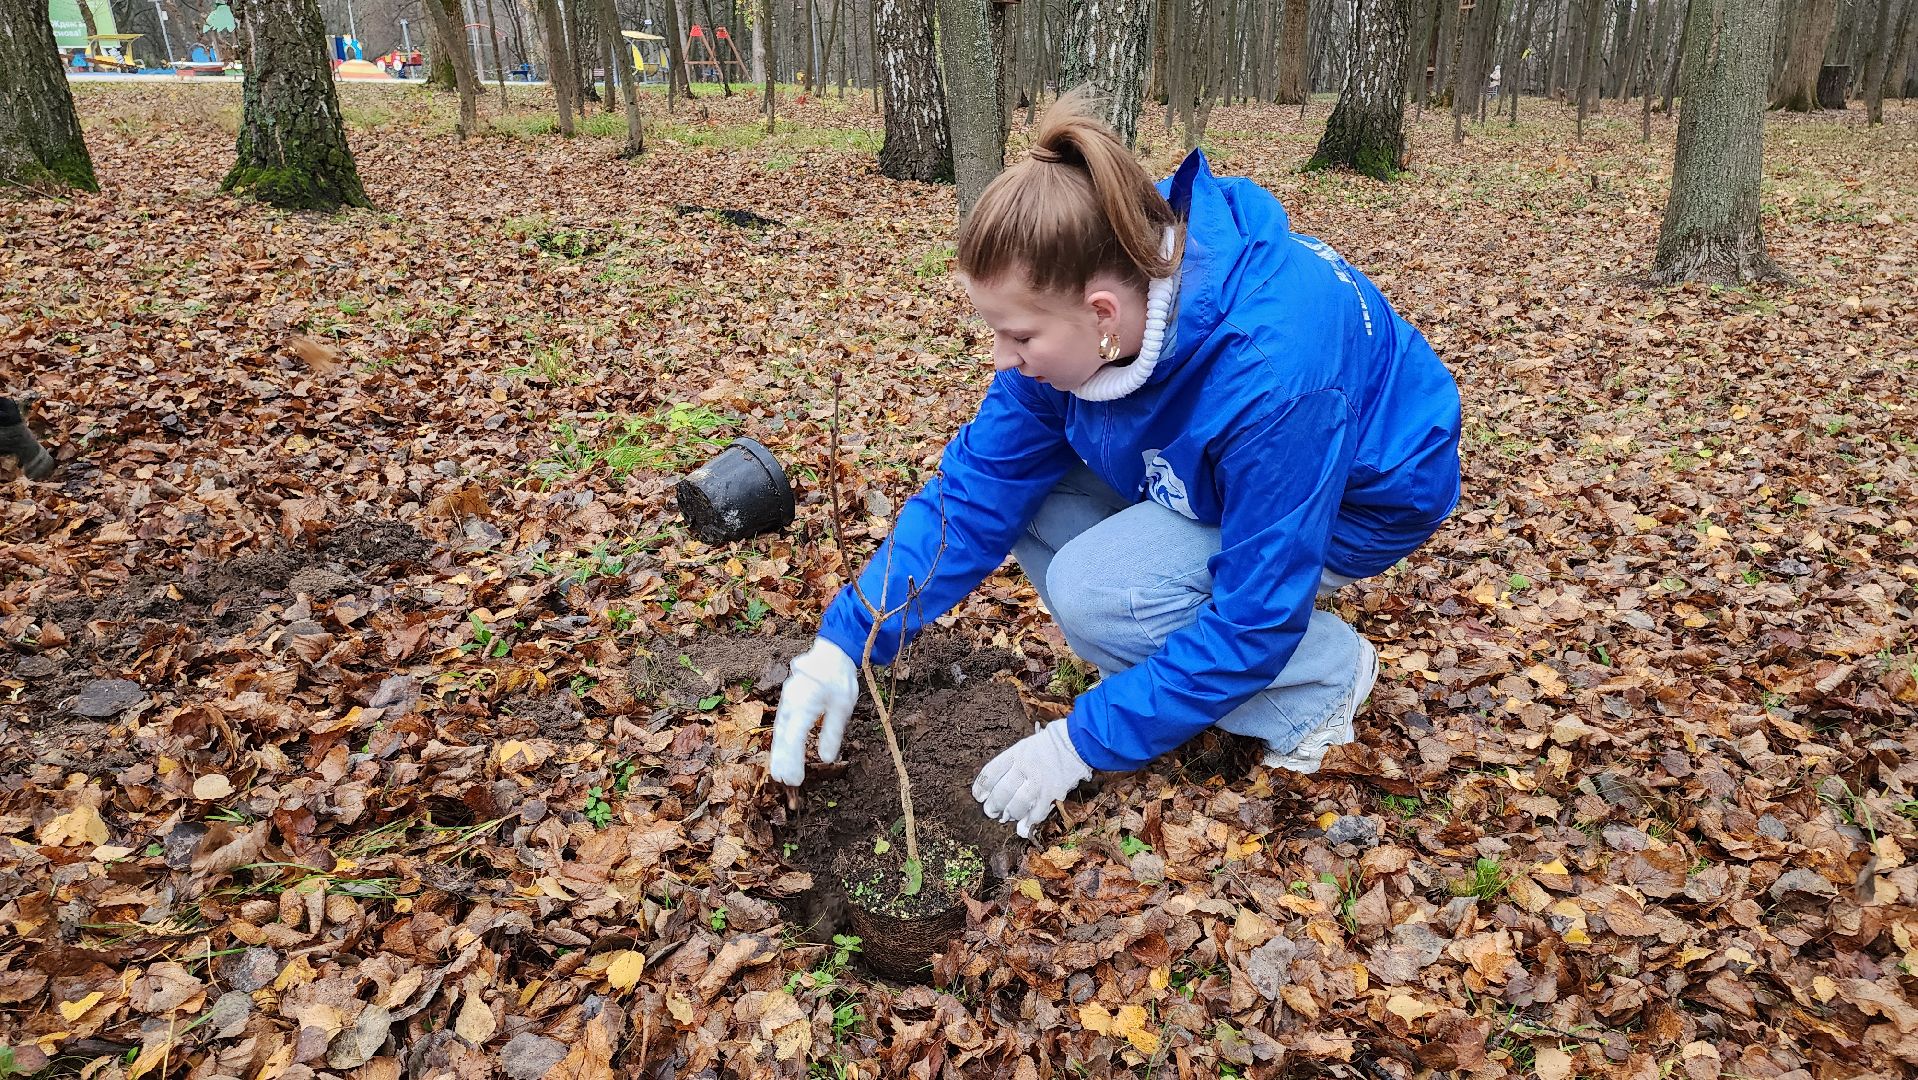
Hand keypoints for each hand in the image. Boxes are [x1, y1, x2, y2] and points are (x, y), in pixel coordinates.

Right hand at [768, 638, 858, 785]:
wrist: (831, 653)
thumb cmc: (839, 678)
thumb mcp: (843, 707)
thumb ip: (832, 733)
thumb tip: (826, 759)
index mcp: (804, 706)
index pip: (795, 740)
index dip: (793, 762)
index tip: (795, 779)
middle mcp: (791, 704)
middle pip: (783, 738)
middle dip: (782, 761)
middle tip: (784, 782)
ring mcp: (787, 701)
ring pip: (780, 731)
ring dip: (779, 752)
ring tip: (779, 773)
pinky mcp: (788, 700)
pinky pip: (781, 723)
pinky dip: (781, 740)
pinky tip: (781, 751)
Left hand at [973, 721, 1091, 837]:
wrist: (1077, 743)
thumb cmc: (1048, 745)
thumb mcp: (1025, 747)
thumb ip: (1011, 765)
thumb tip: (998, 788)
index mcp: (1016, 754)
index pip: (991, 772)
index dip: (982, 787)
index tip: (979, 796)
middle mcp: (1025, 767)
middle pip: (1002, 792)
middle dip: (993, 805)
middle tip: (991, 811)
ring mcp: (1039, 781)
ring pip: (1017, 804)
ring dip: (1010, 813)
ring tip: (1007, 816)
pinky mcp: (1052, 793)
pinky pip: (1037, 812)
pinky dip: (1029, 820)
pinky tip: (1024, 824)